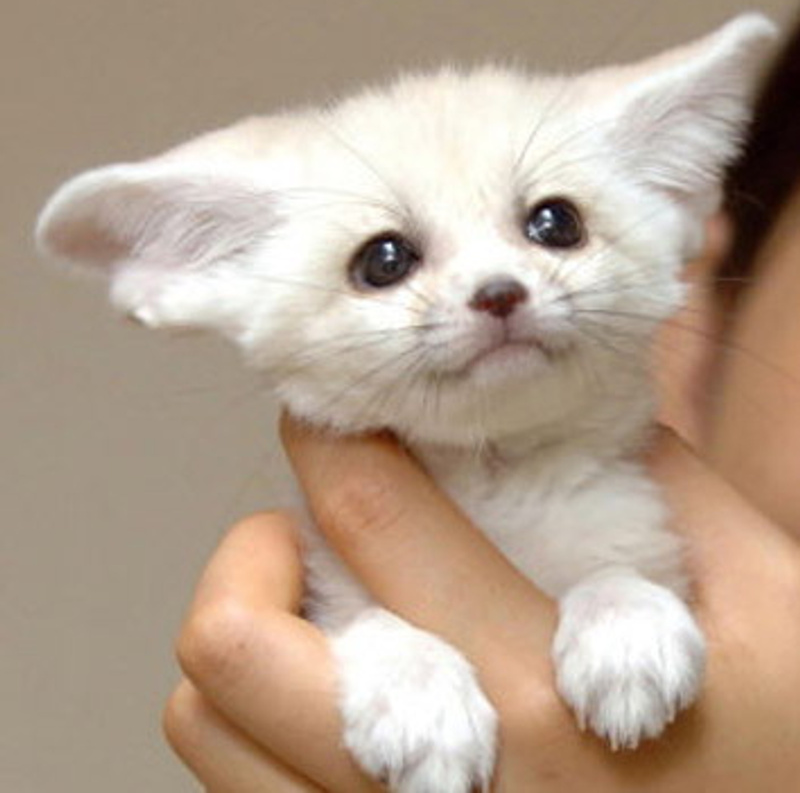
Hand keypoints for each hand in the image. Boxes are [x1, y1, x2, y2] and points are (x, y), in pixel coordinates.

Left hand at [165, 417, 799, 791]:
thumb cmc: (780, 754)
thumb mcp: (771, 612)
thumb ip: (672, 489)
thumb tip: (589, 408)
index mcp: (540, 687)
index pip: (372, 515)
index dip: (332, 433)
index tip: (331, 412)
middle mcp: (436, 781)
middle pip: (236, 641)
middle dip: (255, 545)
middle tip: (312, 529)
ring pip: (210, 721)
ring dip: (245, 630)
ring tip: (321, 612)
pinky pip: (238, 786)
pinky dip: (253, 716)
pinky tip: (334, 690)